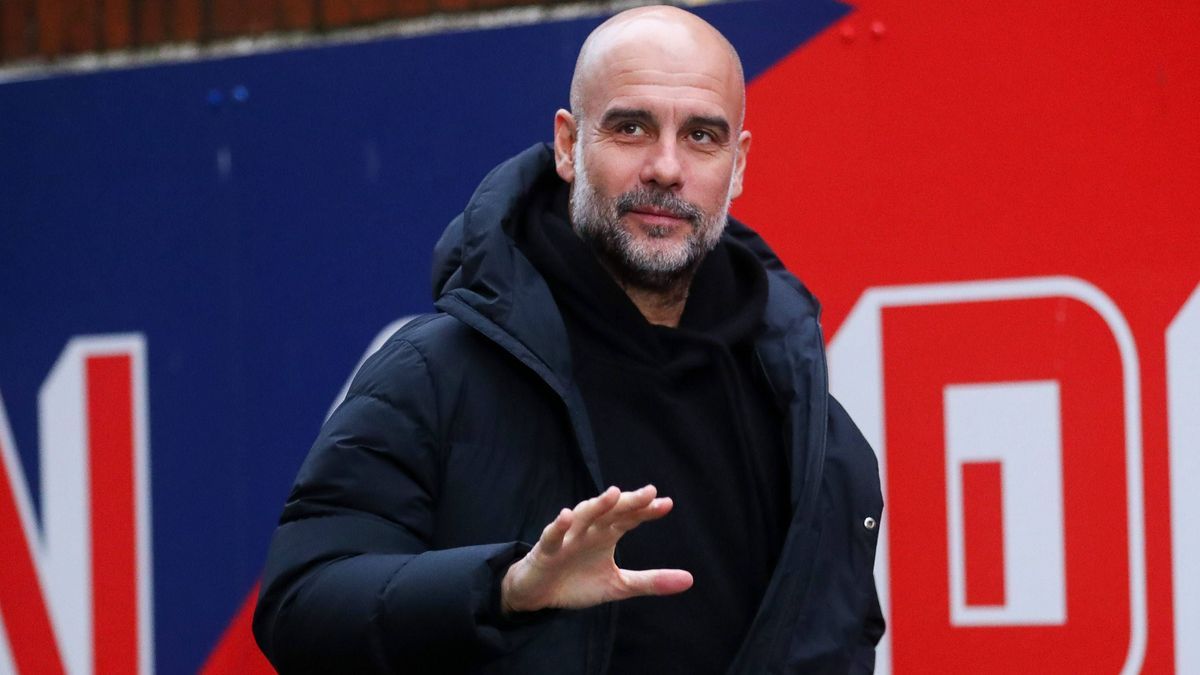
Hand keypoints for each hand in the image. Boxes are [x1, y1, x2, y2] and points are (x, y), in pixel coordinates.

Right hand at [500, 485, 692, 613]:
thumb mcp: (619, 586)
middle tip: (649, 492)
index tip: (667, 504)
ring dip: (597, 505)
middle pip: (610, 511)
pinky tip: (567, 517)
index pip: (629, 518)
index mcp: (607, 534)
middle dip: (628, 502)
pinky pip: (552, 536)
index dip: (646, 511)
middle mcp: (589, 530)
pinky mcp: (545, 550)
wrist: (538, 593)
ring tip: (613, 495)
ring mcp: (567, 537)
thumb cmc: (577, 582)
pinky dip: (559, 526)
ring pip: (583, 516)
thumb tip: (690, 580)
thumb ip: (651, 581)